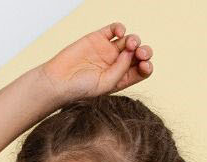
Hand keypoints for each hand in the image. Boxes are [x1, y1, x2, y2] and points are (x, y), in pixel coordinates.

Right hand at [38, 21, 153, 104]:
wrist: (60, 80)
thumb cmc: (82, 88)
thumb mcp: (107, 83)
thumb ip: (121, 68)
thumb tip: (132, 51)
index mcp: (122, 79)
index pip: (142, 70)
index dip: (147, 65)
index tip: (144, 64)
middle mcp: (117, 64)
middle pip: (139, 54)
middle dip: (144, 51)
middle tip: (139, 52)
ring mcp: (108, 50)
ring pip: (129, 40)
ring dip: (134, 39)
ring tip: (129, 43)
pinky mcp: (98, 38)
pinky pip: (114, 29)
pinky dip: (120, 27)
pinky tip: (120, 32)